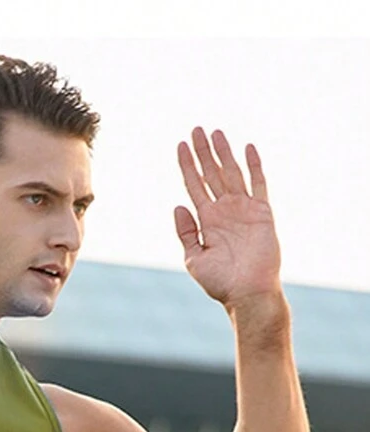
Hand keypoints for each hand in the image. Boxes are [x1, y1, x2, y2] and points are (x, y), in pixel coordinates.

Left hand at [175, 128, 281, 308]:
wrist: (247, 293)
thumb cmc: (220, 282)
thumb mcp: (194, 258)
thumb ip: (185, 232)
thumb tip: (178, 205)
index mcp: (206, 220)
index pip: (194, 185)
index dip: (188, 165)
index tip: (181, 145)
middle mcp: (224, 210)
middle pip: (211, 174)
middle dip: (204, 152)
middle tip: (196, 129)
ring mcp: (243, 209)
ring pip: (232, 173)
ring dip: (224, 153)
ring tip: (215, 132)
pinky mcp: (262, 212)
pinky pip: (258, 183)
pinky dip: (254, 166)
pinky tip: (247, 148)